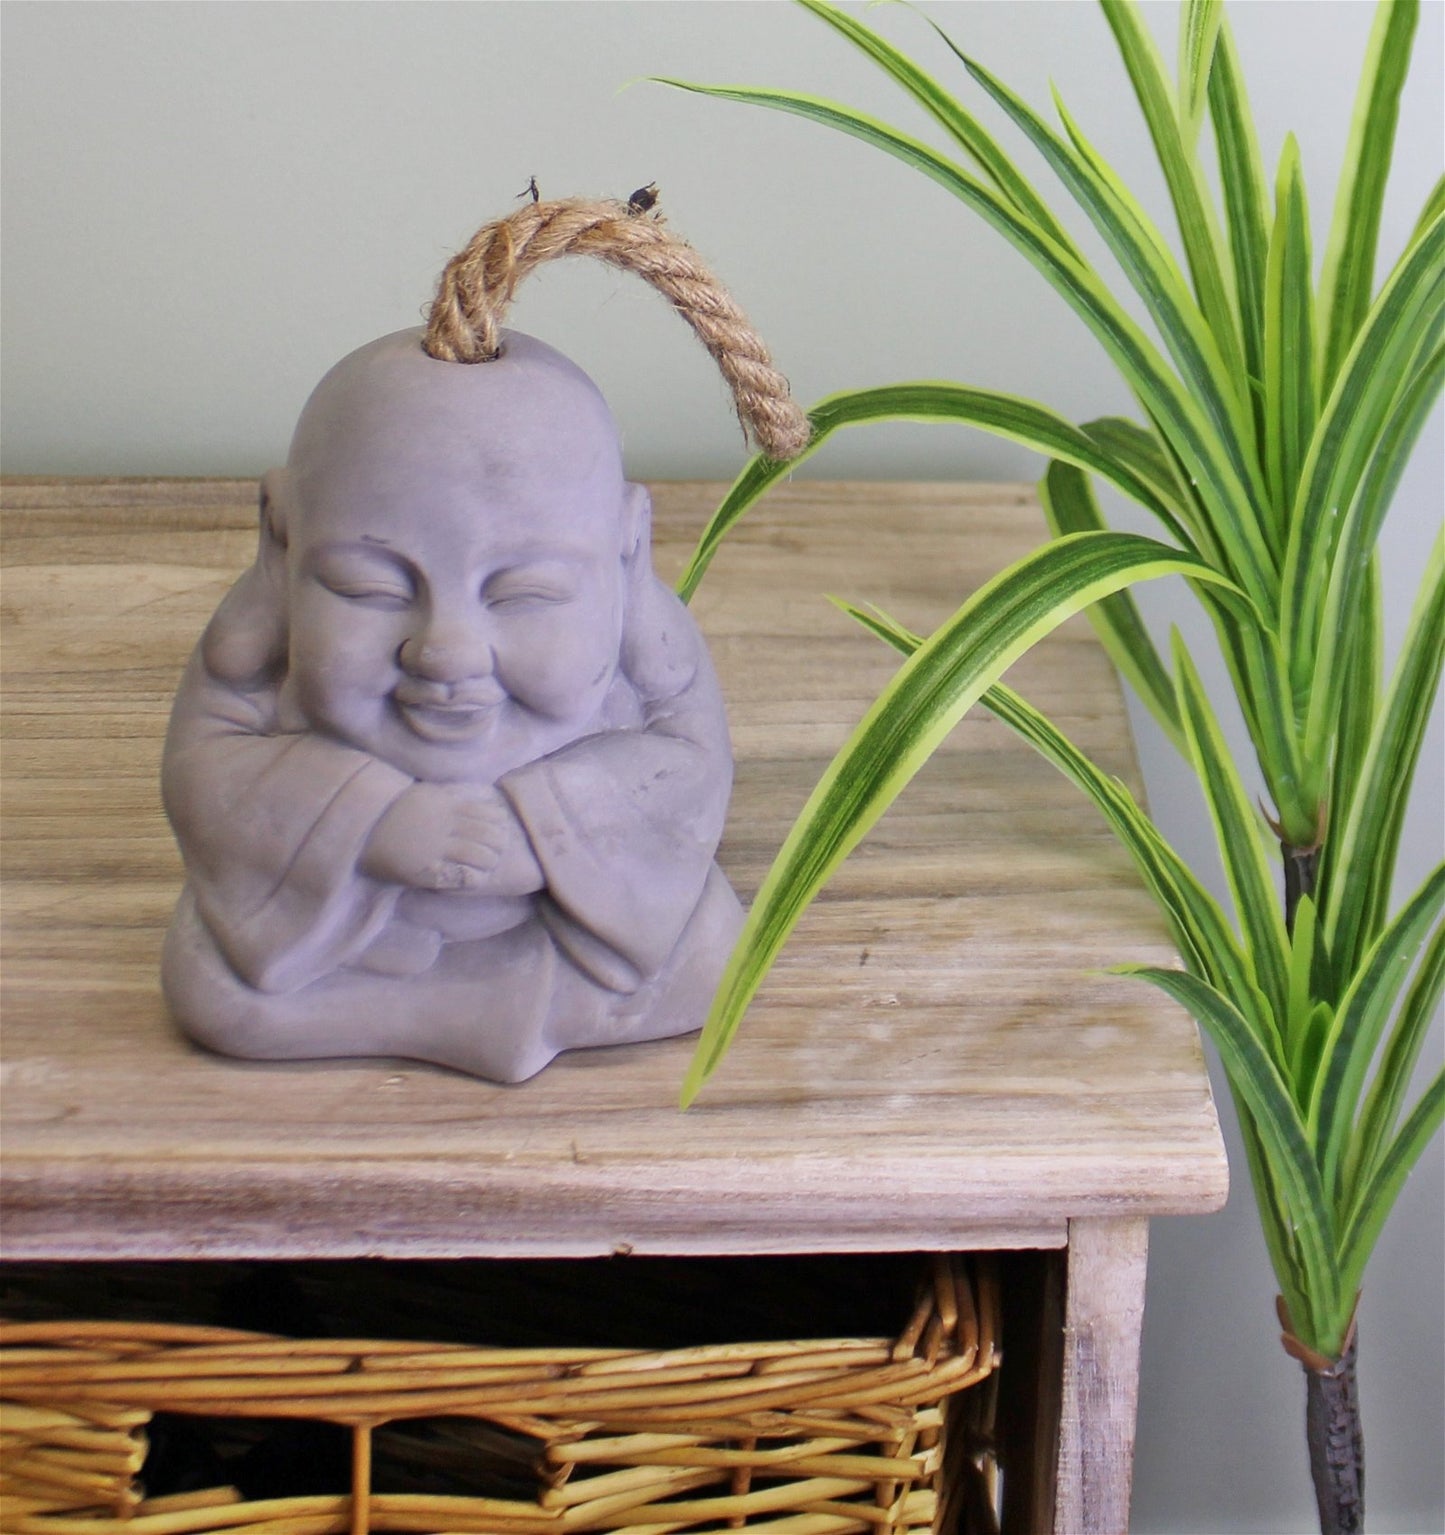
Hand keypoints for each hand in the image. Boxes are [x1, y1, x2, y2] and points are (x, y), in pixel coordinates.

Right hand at [361, 784, 540, 893]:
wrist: (360, 828)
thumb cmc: (392, 810)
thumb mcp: (424, 795)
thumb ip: (449, 798)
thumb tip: (476, 802)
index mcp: (445, 805)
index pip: (488, 814)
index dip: (499, 825)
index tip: (500, 830)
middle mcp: (443, 825)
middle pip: (488, 836)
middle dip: (498, 846)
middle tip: (497, 852)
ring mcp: (434, 848)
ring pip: (480, 856)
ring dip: (488, 863)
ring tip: (487, 866)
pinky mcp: (425, 870)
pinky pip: (460, 877)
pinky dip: (473, 879)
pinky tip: (474, 879)